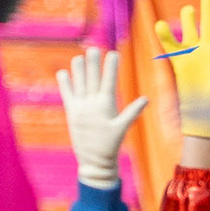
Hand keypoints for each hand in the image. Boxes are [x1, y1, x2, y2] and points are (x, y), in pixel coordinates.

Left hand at [54, 45, 146, 190]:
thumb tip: (146, 99)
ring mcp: (80, 108)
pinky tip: (63, 73)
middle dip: (93, 63)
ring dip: (78, 70)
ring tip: (78, 56)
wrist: (94, 161)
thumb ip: (132, 112)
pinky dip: (65, 84)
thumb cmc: (111, 145)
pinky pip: (67, 95)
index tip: (113, 54)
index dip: (111, 66)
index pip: (109, 81)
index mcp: (106, 106)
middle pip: (93, 79)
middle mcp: (91, 104)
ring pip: (79, 84)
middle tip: (93, 48)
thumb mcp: (123, 128)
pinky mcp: (71, 113)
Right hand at [160, 0, 209, 140]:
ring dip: (189, 21)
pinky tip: (160, 24)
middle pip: (208, 26)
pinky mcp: (181, 63)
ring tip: (189, 8)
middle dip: (208, 11)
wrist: (204, 113)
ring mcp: (194, 56)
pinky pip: (171, 46)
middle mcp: (208, 51)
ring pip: (190, 33)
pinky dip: (165, 36)